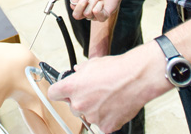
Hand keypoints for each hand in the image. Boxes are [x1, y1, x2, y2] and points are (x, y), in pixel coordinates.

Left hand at [48, 42, 169, 132]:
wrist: (137, 78)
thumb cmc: (117, 69)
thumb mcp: (93, 63)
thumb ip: (81, 71)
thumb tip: (78, 72)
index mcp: (72, 87)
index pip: (54, 93)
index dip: (59, 91)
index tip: (63, 91)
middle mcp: (79, 104)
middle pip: (72, 106)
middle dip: (81, 100)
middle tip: (94, 92)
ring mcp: (92, 117)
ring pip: (89, 115)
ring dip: (95, 109)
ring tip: (109, 97)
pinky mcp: (106, 126)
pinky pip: (103, 123)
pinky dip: (108, 117)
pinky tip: (115, 105)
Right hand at [57, 0, 122, 22]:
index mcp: (79, 4)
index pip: (73, 6)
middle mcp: (85, 11)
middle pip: (76, 16)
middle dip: (82, 5)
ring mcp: (94, 15)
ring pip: (88, 14)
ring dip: (94, 2)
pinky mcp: (103, 17)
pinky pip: (98, 16)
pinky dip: (100, 7)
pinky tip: (103, 2)